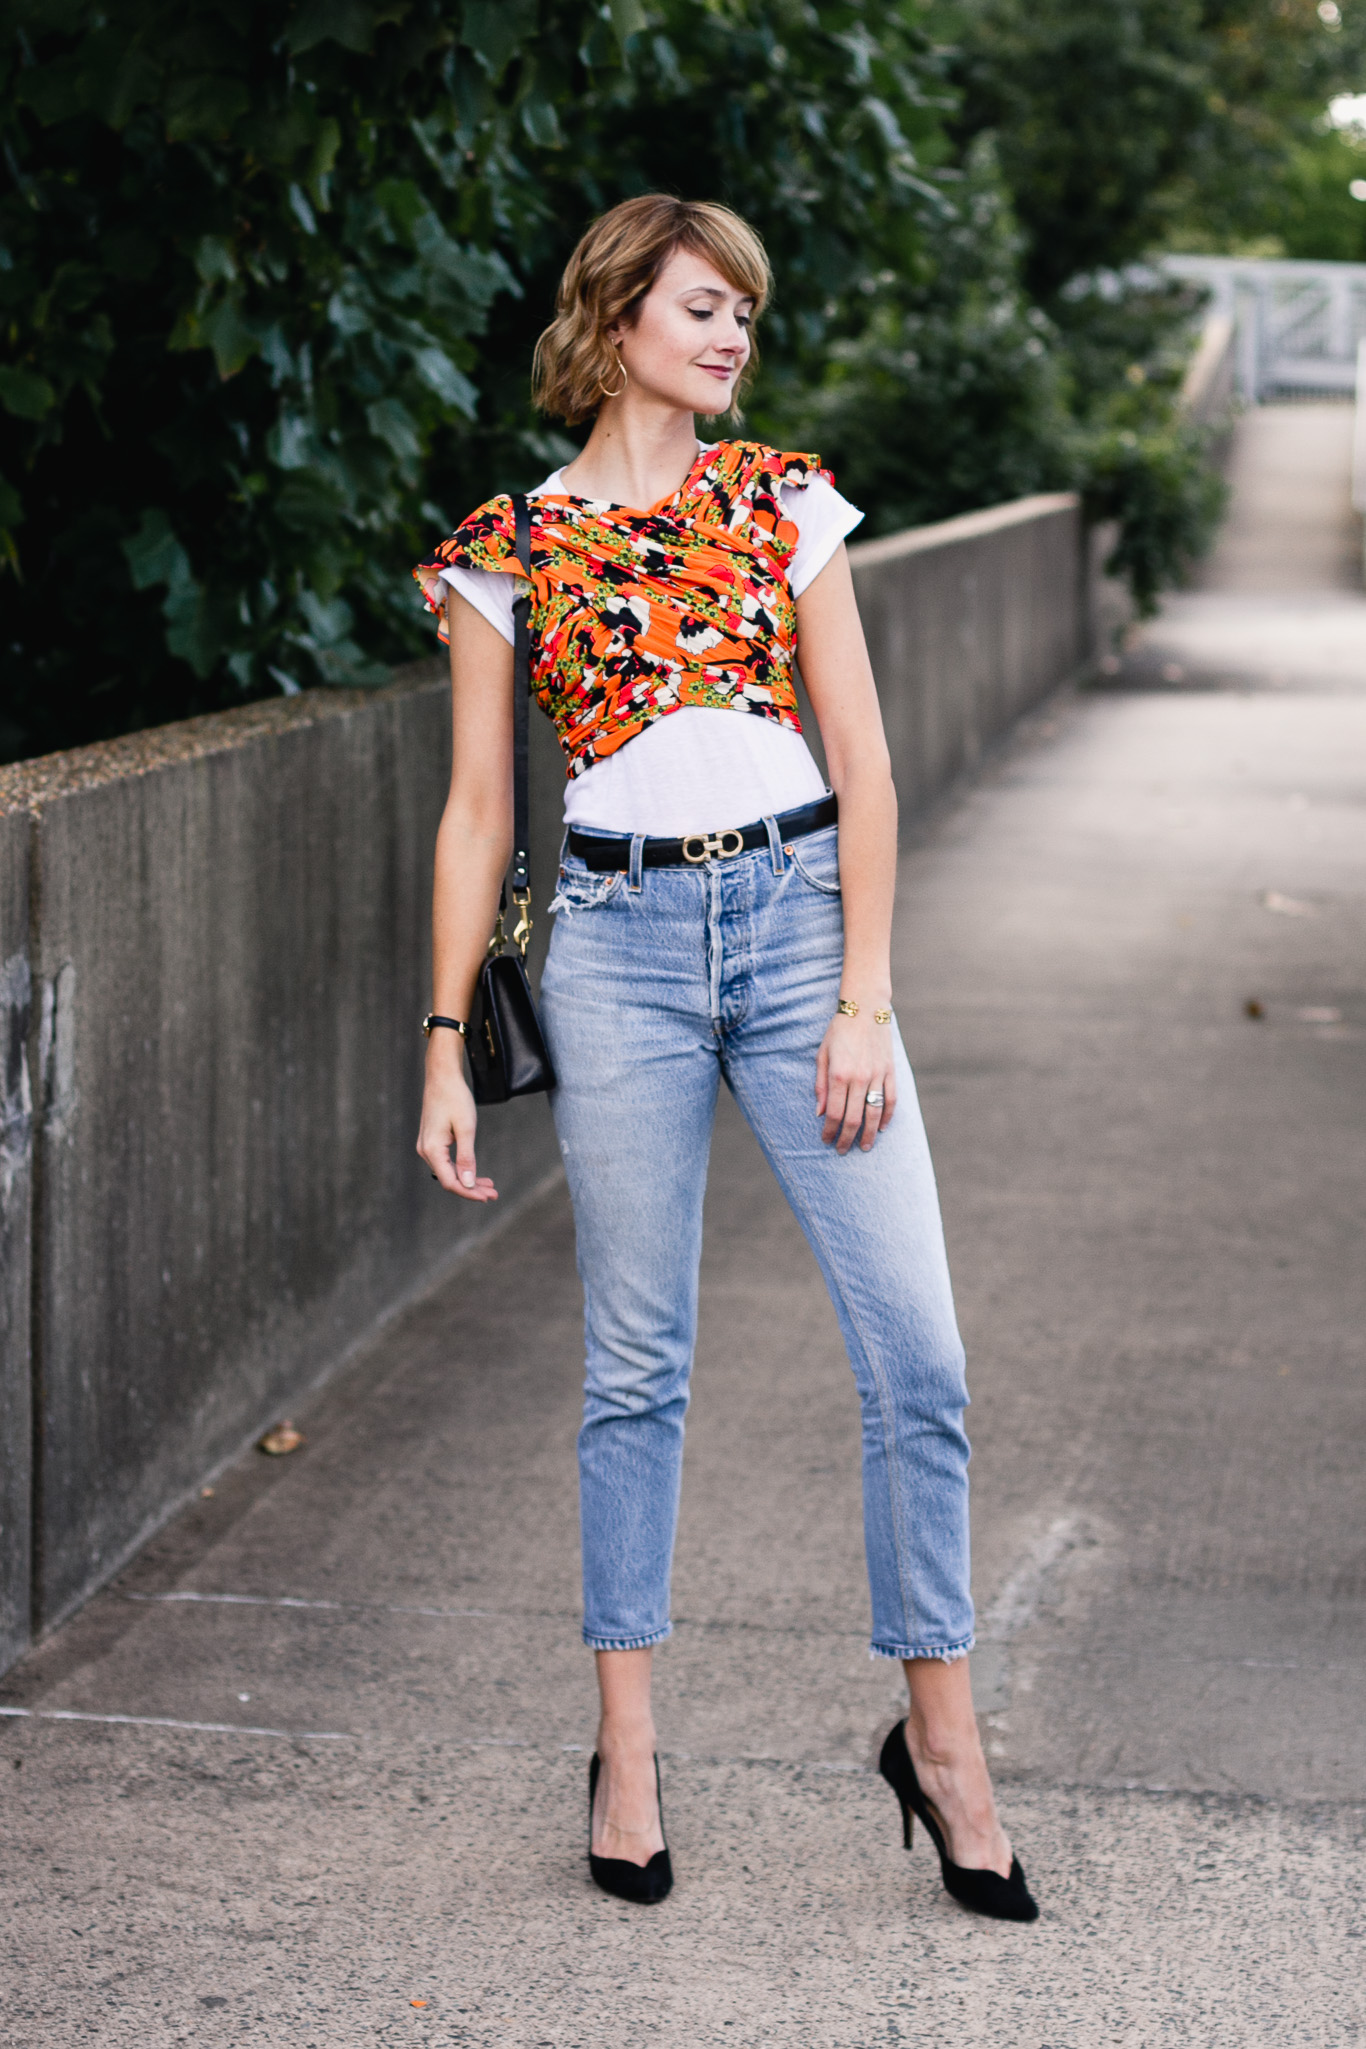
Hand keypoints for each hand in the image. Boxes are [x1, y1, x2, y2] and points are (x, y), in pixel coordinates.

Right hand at [416, 1046, 498, 1201]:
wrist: (442, 1076)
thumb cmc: (455, 1098)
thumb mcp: (466, 1128)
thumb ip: (467, 1158)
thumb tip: (467, 1184)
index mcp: (432, 1149)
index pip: (451, 1182)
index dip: (469, 1192)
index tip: (488, 1196)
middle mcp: (425, 1150)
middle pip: (449, 1179)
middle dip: (472, 1188)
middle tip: (494, 1194)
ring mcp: (427, 1146)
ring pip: (448, 1171)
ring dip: (468, 1180)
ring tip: (490, 1186)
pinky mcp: (432, 1141)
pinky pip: (446, 1162)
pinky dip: (462, 1168)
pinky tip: (476, 1173)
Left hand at [815, 1009, 895, 1153]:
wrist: (866, 1009)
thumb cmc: (839, 1031)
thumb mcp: (822, 1055)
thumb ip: (820, 1084)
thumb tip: (820, 1112)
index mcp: (839, 1075)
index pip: (834, 1113)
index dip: (830, 1131)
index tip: (826, 1141)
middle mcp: (859, 1078)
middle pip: (853, 1118)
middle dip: (847, 1138)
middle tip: (843, 1150)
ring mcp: (877, 1076)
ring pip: (875, 1113)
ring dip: (870, 1134)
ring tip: (865, 1147)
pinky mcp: (890, 1071)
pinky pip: (891, 1099)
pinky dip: (888, 1116)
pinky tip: (883, 1127)